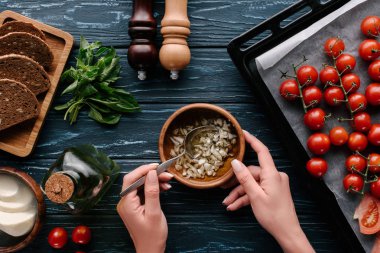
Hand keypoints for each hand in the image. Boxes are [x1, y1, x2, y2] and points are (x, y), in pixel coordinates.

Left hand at [117, 163, 172, 252]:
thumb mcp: (154, 212)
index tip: (157, 166)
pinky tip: (164, 188)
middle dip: (151, 175)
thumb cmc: (152, 235)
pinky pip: (143, 192)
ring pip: (140, 185)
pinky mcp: (135, 206)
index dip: (143, 170)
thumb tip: (151, 173)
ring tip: (168, 181)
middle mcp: (125, 202)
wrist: (151, 250)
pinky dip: (153, 188)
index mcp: (126, 204)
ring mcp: (129, 204)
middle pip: (136, 181)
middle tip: (167, 174)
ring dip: (154, 181)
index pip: (131, 179)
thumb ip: (152, 191)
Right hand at [223, 131, 314, 252]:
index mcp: (272, 174)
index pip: (262, 151)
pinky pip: (256, 191)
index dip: (252, 141)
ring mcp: (274, 184)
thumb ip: (244, 178)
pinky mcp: (272, 191)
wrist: (287, 232)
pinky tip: (234, 206)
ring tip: (227, 203)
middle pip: (252, 173)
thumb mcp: (255, 196)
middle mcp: (274, 176)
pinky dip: (246, 198)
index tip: (243, 133)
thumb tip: (235, 162)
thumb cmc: (274, 216)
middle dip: (237, 182)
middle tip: (223, 188)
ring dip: (239, 193)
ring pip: (252, 184)